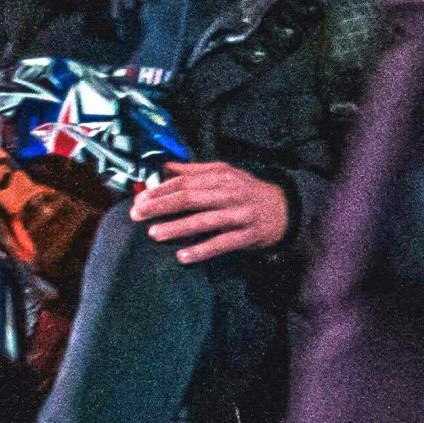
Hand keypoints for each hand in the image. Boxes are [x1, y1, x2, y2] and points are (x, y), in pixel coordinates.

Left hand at [131, 162, 289, 264]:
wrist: (286, 209)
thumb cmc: (248, 191)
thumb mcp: (227, 174)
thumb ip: (195, 170)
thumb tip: (164, 166)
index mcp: (223, 177)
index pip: (186, 181)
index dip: (161, 190)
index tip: (140, 199)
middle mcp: (231, 194)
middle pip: (191, 198)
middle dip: (162, 206)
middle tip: (137, 214)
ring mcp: (241, 215)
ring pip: (205, 221)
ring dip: (177, 227)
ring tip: (154, 233)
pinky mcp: (248, 235)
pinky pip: (222, 243)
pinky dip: (202, 250)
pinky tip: (183, 256)